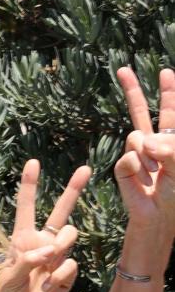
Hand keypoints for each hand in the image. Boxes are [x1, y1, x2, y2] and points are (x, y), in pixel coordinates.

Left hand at [0, 159, 89, 291]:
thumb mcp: (6, 280)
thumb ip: (25, 261)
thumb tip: (49, 249)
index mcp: (19, 241)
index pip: (26, 209)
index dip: (29, 186)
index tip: (33, 162)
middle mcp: (40, 245)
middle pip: (59, 212)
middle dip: (72, 190)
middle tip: (86, 168)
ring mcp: (55, 259)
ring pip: (69, 236)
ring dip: (60, 246)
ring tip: (47, 264)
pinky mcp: (67, 275)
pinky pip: (69, 265)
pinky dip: (59, 276)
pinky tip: (48, 288)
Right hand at [116, 67, 174, 238]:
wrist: (158, 221)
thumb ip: (169, 150)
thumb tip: (141, 140)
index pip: (172, 113)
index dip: (170, 92)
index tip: (166, 72)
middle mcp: (156, 143)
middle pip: (144, 112)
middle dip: (133, 91)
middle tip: (123, 70)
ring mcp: (139, 154)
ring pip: (136, 136)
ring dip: (148, 158)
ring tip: (155, 176)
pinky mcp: (124, 167)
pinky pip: (128, 158)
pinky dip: (137, 171)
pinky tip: (143, 183)